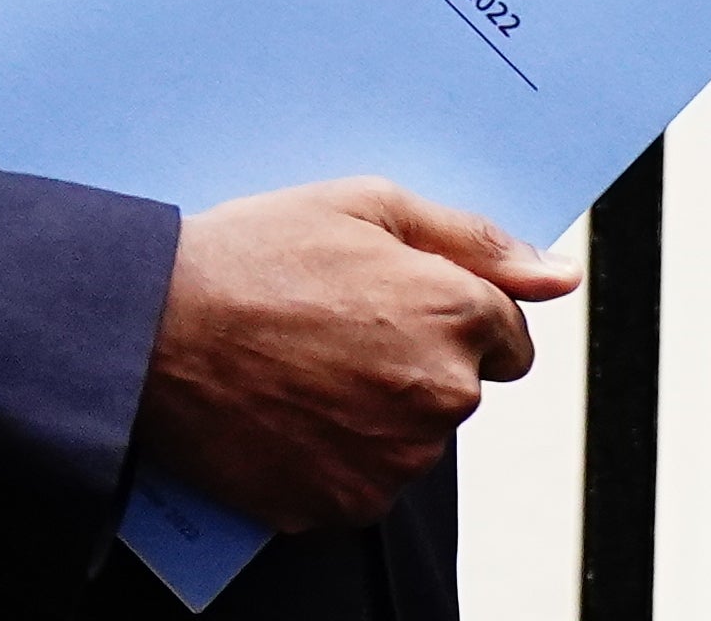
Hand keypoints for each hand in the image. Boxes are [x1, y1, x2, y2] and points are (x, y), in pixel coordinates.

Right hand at [133, 176, 580, 533]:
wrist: (150, 331)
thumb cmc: (252, 257)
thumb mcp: (365, 205)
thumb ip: (474, 239)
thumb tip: (560, 275)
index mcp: (454, 313)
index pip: (507, 334)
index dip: (449, 312)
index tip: (389, 302)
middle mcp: (440, 394)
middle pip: (460, 387)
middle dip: (414, 360)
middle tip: (330, 326)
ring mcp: (394, 458)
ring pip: (413, 438)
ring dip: (377, 411)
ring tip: (300, 366)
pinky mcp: (345, 503)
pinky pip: (366, 481)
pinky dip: (337, 455)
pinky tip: (287, 411)